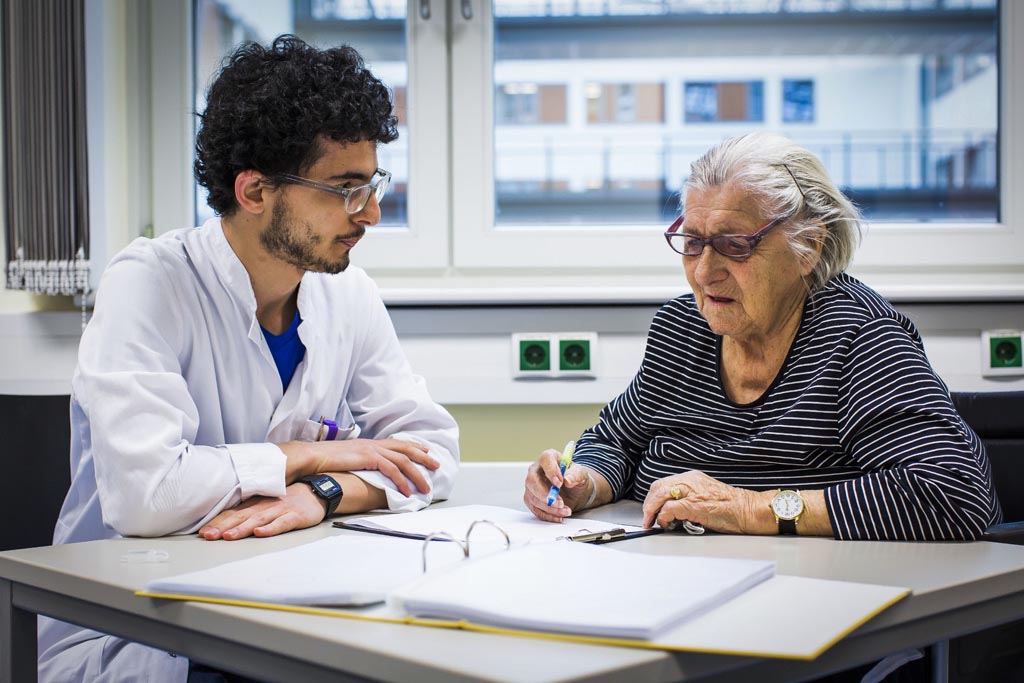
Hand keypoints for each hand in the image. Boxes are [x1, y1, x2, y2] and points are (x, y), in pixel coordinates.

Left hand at [199, 482, 325, 540]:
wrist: (315, 491)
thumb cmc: (287, 500)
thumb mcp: (265, 503)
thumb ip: (248, 512)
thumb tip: (223, 523)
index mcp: (256, 503)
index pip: (233, 513)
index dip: (217, 522)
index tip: (202, 532)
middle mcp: (265, 505)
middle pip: (241, 516)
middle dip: (223, 526)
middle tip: (208, 536)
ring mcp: (280, 510)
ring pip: (258, 519)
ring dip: (242, 528)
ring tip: (228, 536)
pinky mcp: (295, 516)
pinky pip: (281, 523)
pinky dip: (270, 528)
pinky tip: (260, 532)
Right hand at [294, 438, 440, 496]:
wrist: (312, 455)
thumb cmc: (325, 459)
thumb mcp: (346, 457)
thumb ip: (359, 460)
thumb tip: (365, 468)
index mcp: (370, 443)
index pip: (397, 443)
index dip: (413, 447)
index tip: (426, 450)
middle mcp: (374, 444)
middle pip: (406, 449)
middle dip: (423, 458)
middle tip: (436, 466)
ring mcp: (372, 450)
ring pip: (403, 461)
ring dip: (417, 475)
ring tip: (425, 487)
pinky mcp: (368, 458)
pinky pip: (391, 470)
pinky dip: (401, 481)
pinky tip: (407, 491)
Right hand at [523, 449, 594, 522]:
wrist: (574, 491)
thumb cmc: (574, 478)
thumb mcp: (581, 474)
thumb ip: (576, 475)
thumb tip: (568, 480)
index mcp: (548, 458)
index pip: (545, 460)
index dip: (551, 471)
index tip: (559, 482)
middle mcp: (536, 470)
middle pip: (532, 480)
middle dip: (545, 494)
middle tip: (560, 502)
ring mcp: (531, 486)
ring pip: (533, 497)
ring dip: (549, 507)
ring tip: (565, 510)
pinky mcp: (531, 499)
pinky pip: (535, 509)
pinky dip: (547, 515)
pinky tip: (559, 516)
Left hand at [642, 470, 768, 533]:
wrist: (748, 509)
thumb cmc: (730, 507)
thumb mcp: (705, 495)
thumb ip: (688, 497)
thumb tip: (671, 511)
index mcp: (692, 478)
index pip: (663, 483)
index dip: (653, 498)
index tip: (650, 510)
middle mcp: (690, 480)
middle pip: (658, 488)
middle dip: (649, 504)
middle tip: (648, 519)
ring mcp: (692, 492)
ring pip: (660, 495)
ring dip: (652, 511)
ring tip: (652, 522)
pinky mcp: (695, 505)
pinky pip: (670, 509)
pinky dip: (664, 517)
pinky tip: (666, 524)